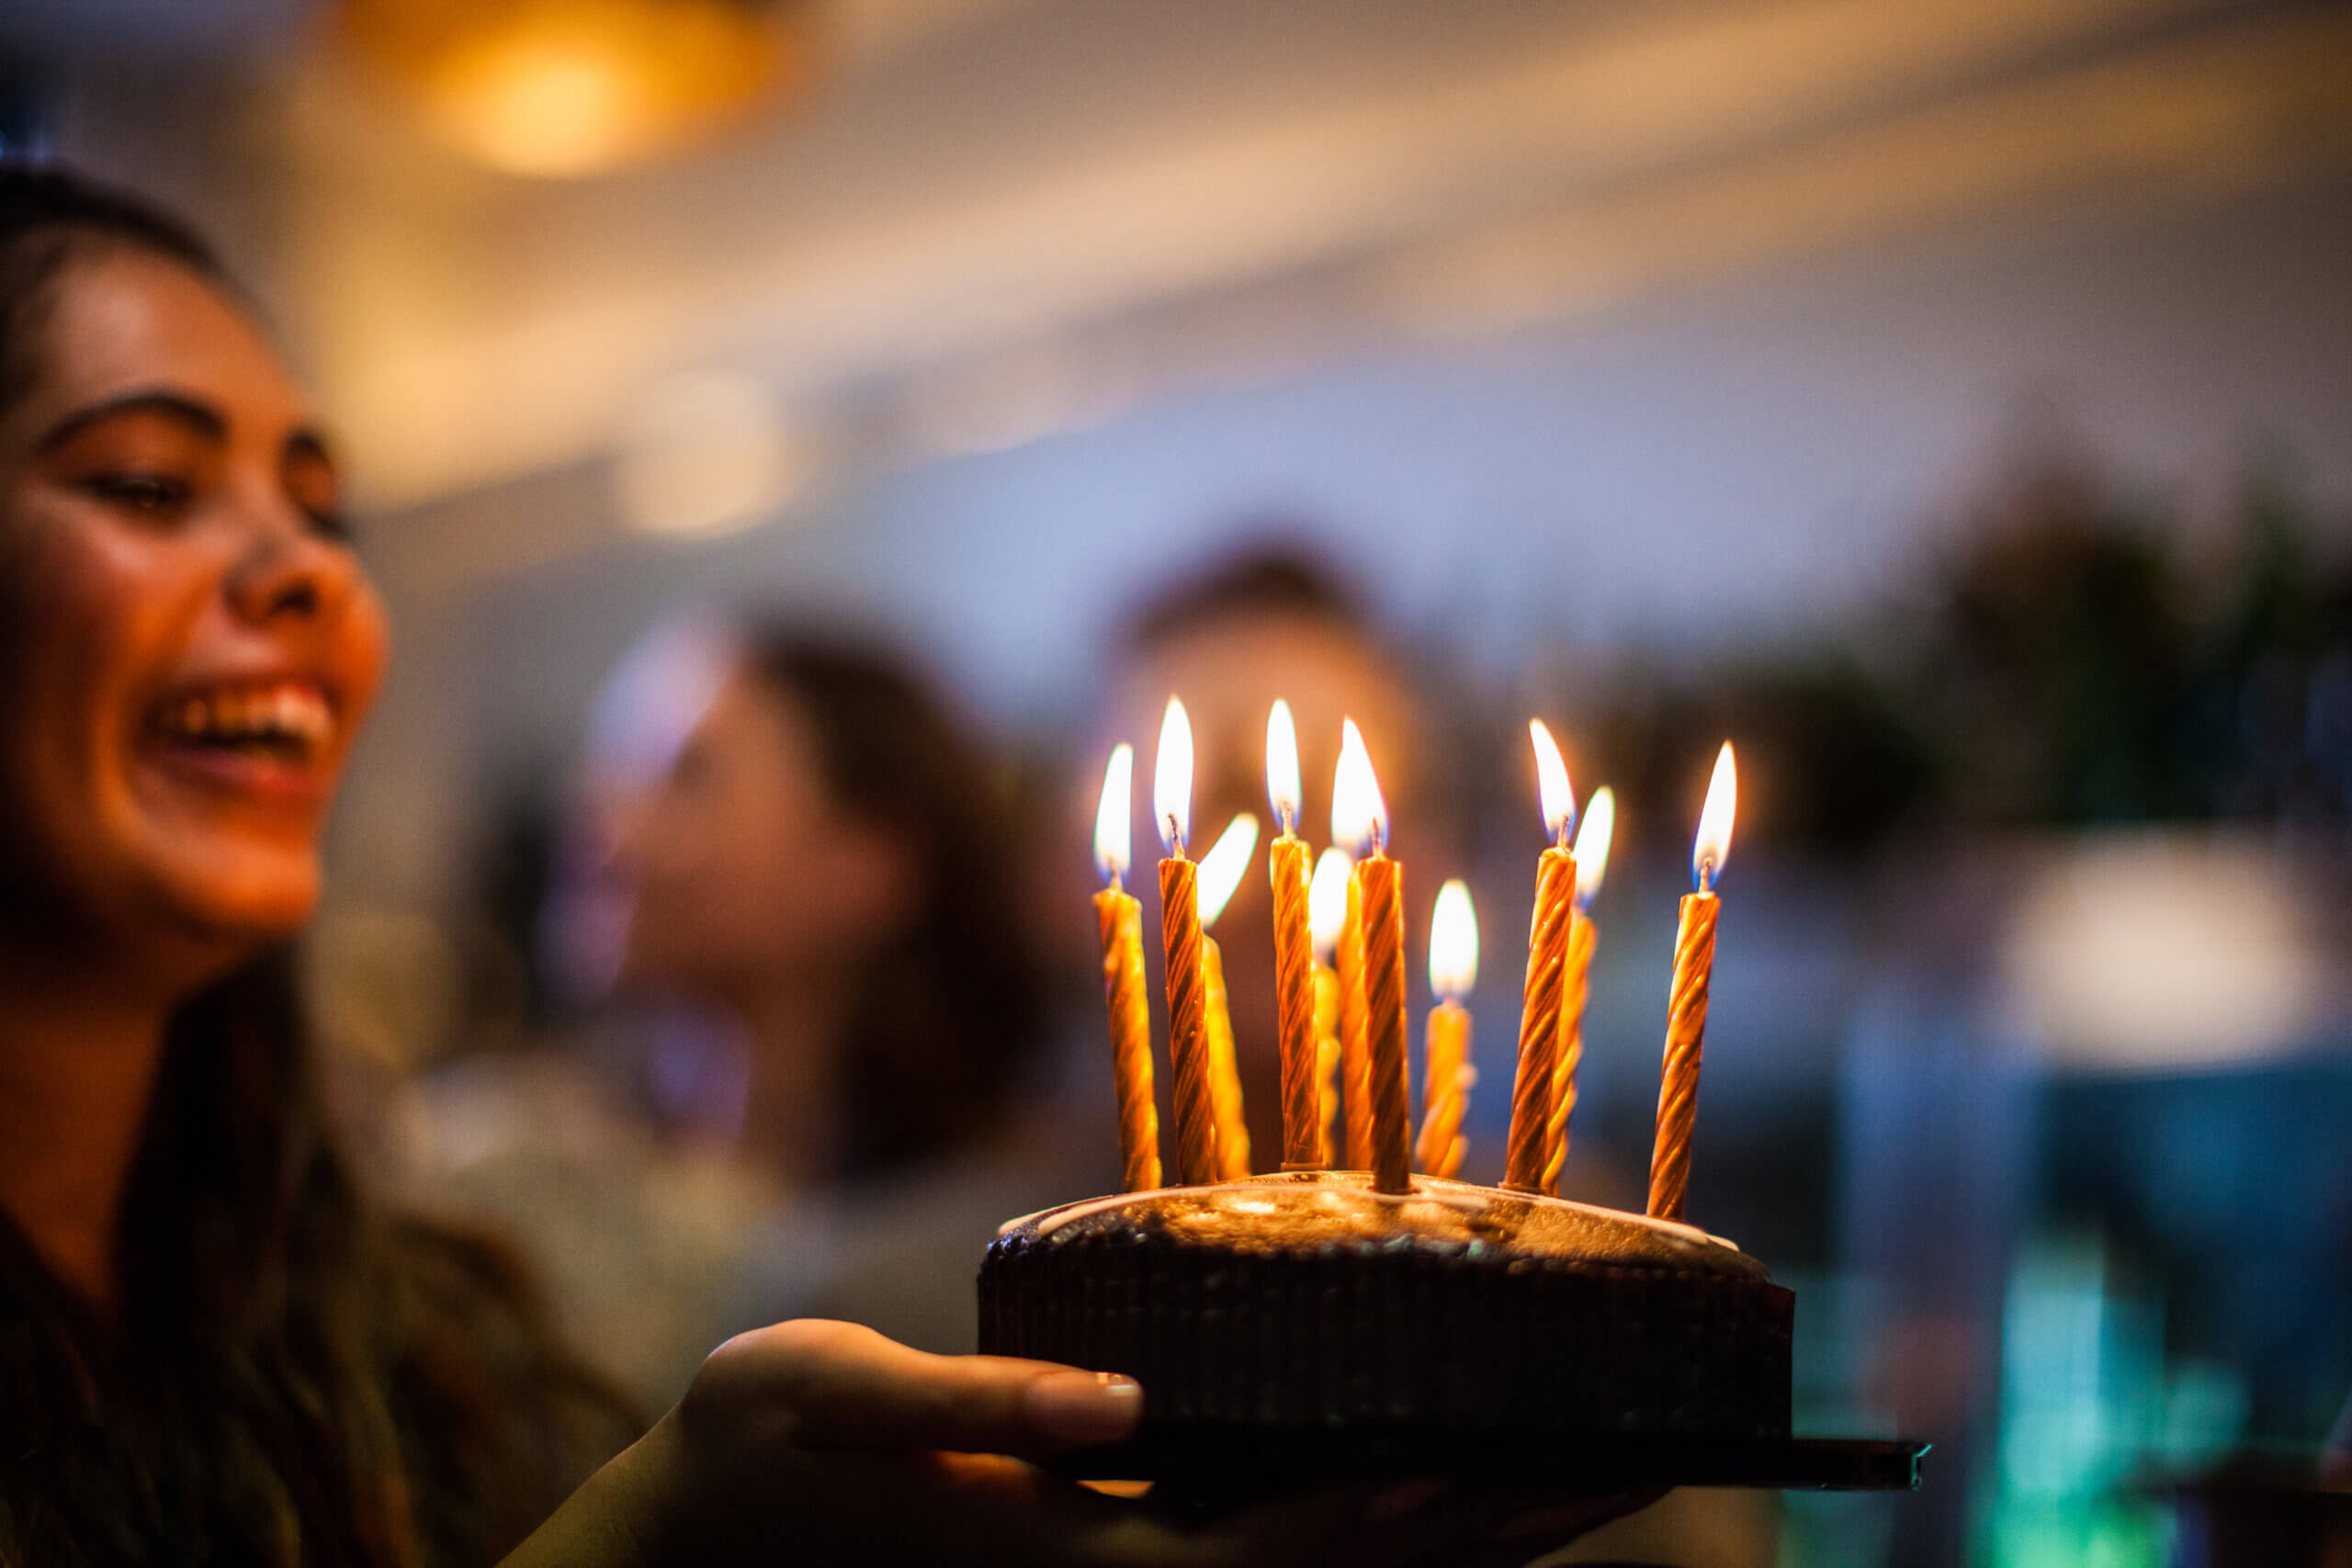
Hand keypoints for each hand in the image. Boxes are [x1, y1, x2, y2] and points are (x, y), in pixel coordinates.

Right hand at [503, 1319, 1656, 1566]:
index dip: (1423, 1505)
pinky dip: (1362, 1511)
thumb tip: (1124, 1407)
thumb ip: (978, 1405)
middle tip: (1631, 1456)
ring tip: (1570, 1466)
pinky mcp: (1097, 1546)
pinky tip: (1417, 1466)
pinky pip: (1260, 1537)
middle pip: (1349, 1566)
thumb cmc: (740, 1462)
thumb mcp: (831, 1403)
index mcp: (1081, 1560)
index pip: (1294, 1544)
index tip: (1541, 1455)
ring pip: (1323, 1561)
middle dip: (1492, 1519)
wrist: (677, 1549)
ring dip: (1452, 1521)